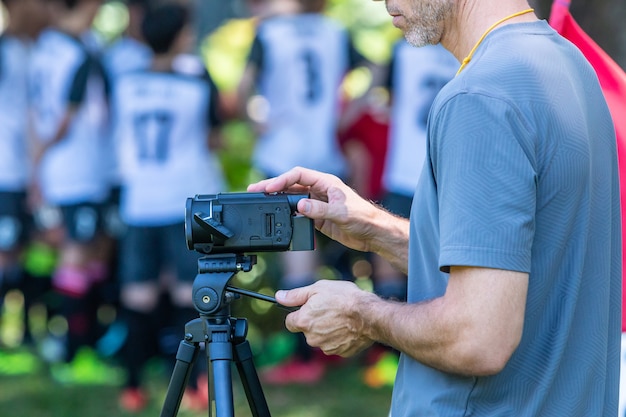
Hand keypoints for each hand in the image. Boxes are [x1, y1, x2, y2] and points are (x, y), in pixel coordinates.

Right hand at [247, 166, 386, 252]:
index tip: (268, 188)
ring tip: (260, 202)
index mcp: (326, 182)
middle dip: (273, 187)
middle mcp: (320, 190)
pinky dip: (287, 214)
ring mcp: (318, 203)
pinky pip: (298, 213)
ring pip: (292, 198)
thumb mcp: (340, 212)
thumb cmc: (364, 217)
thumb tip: (299, 206)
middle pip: (291, 185)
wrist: (373, 233)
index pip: (298, 175)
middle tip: (254, 190)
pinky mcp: (318, 217)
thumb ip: (319, 209)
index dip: (281, 179)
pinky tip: (278, 217)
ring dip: (277, 200)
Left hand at [276, 280, 376, 356]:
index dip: (299, 314)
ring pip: (322, 338)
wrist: (369, 315)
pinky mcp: (341, 352)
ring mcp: (327, 347)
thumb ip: (296, 295)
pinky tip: (349, 326)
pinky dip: (340, 337)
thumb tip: (279, 296)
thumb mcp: (318, 288)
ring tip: (342, 317)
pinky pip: (336, 344)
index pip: (290, 322)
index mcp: (304, 321)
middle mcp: (312, 338)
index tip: (308, 308)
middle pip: (307, 330)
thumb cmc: (344, 298)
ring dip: (328, 330)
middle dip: (315, 322)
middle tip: (330, 309)